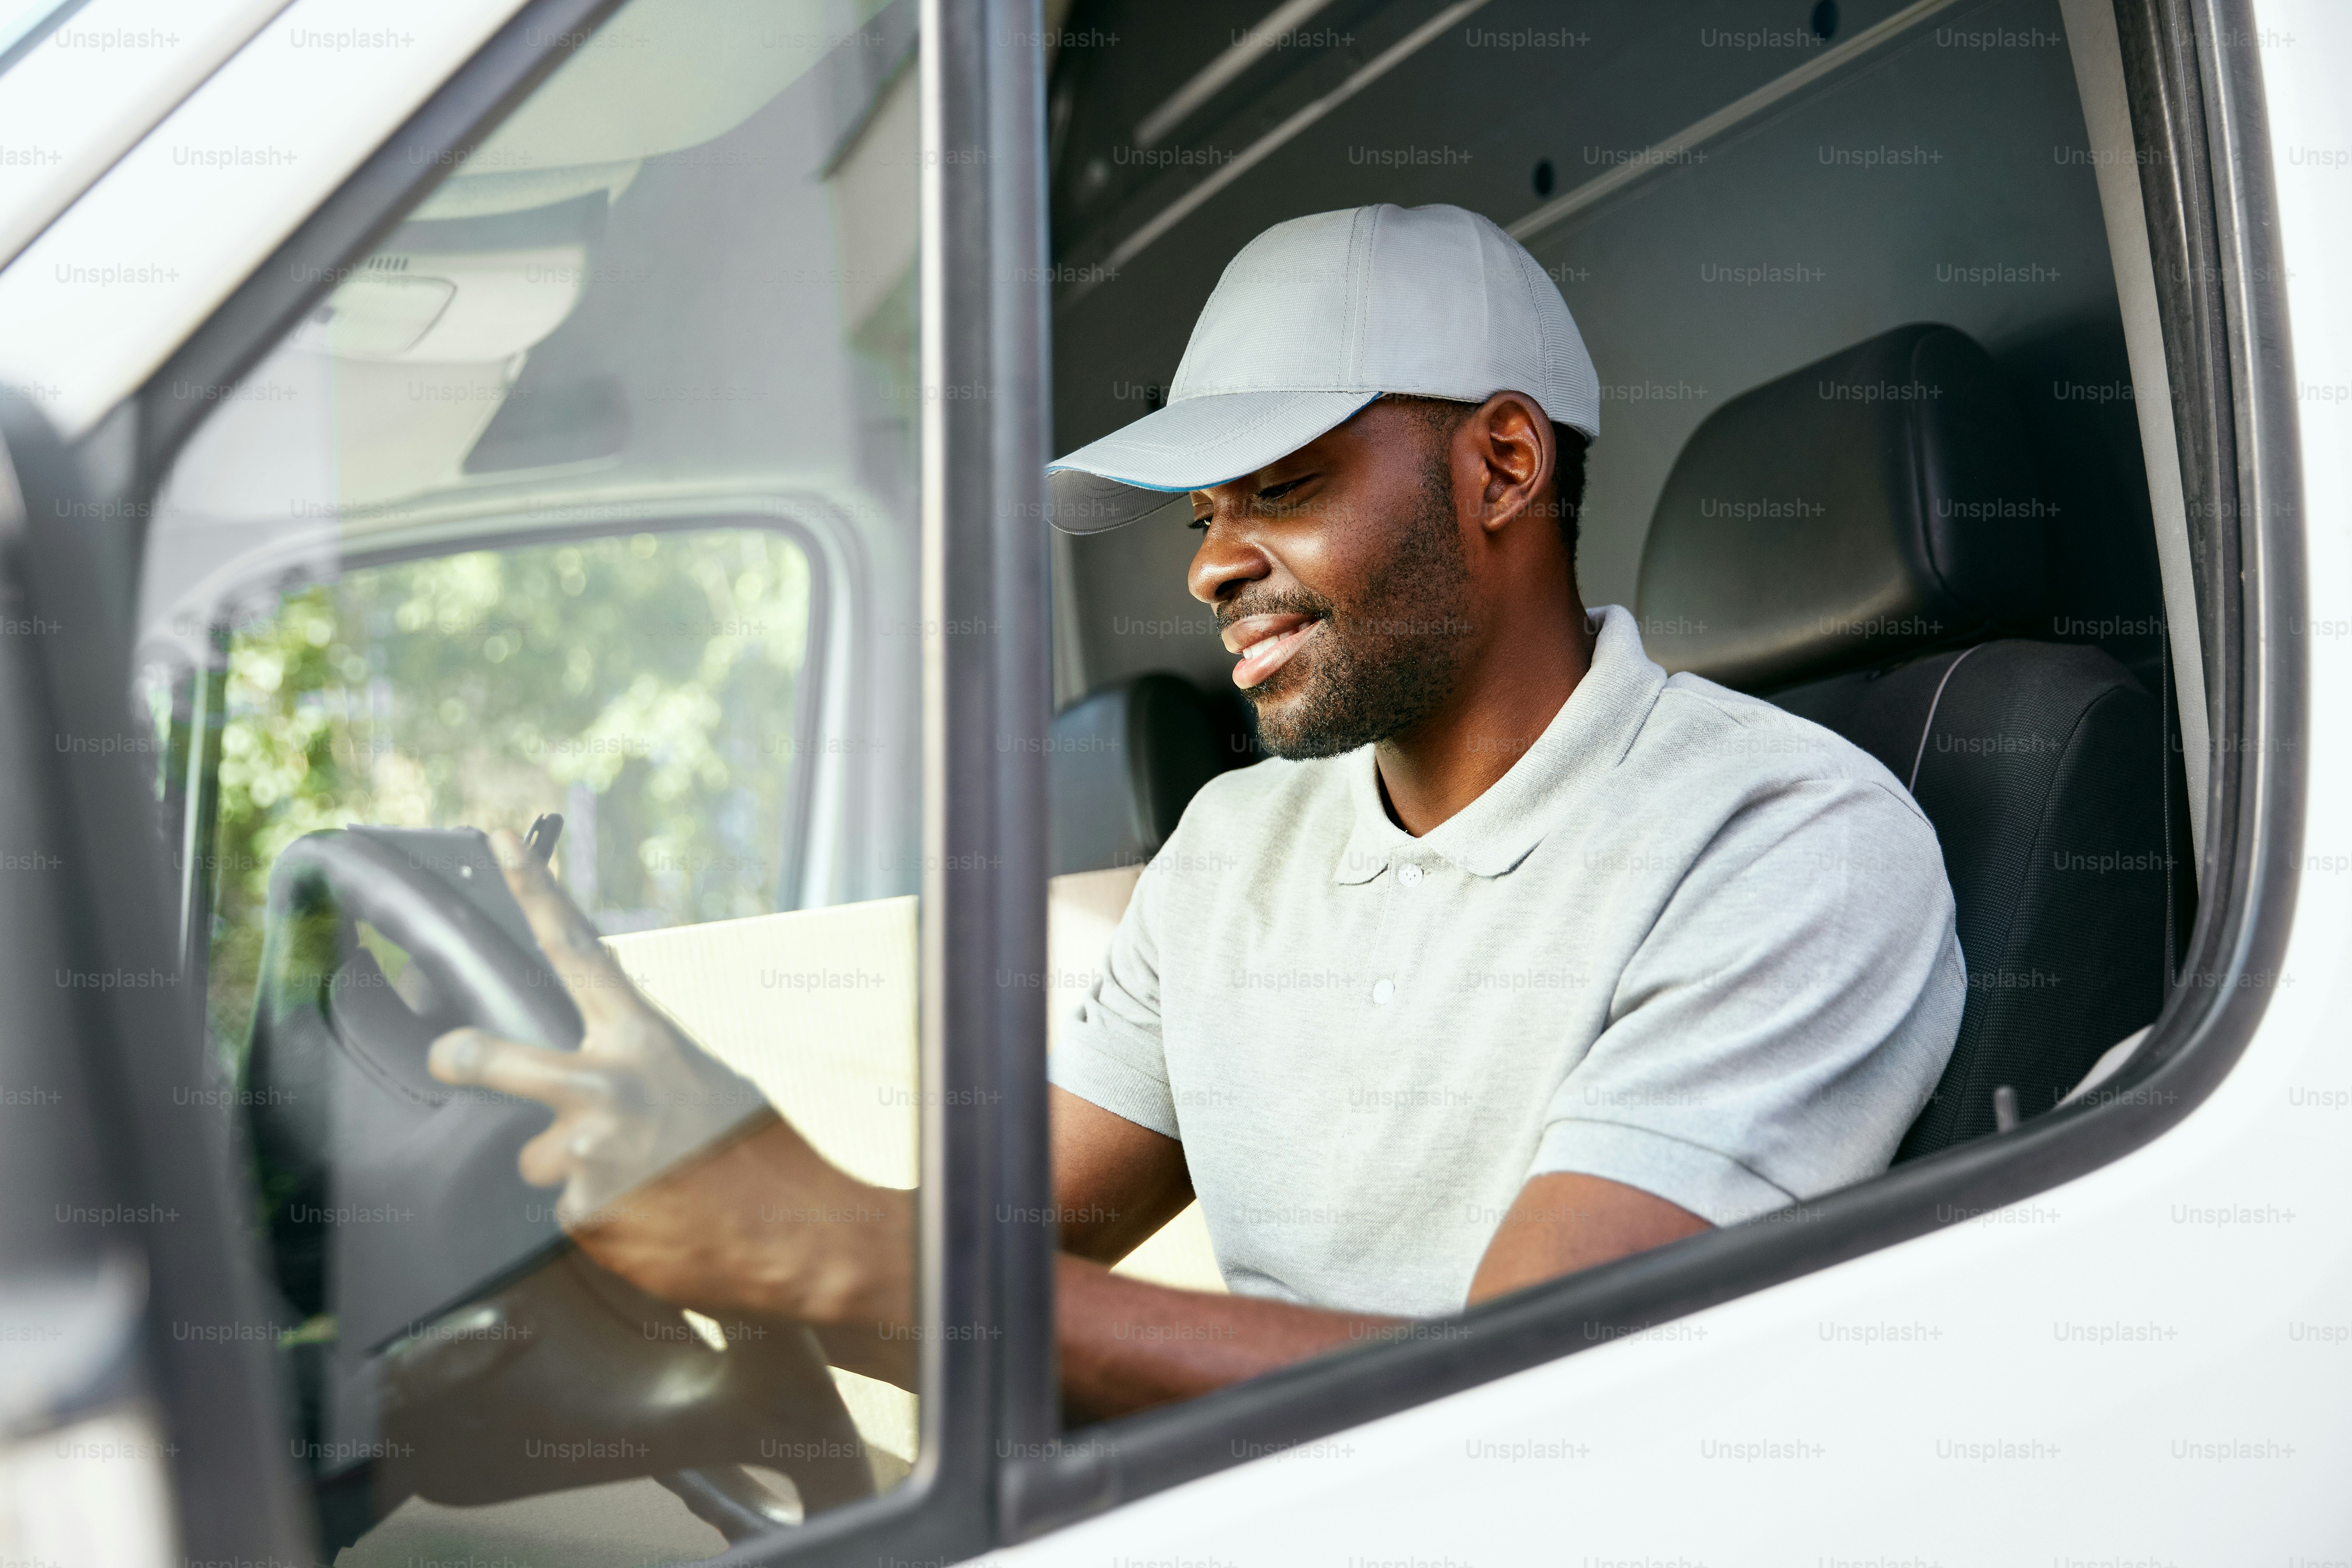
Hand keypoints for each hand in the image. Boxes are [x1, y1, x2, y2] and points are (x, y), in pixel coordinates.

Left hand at [427, 831, 910, 1330]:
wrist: (794, 1228)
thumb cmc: (747, 1148)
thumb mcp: (693, 1076)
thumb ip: (631, 1061)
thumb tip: (575, 1068)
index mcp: (642, 1040)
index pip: (576, 951)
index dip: (533, 892)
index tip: (498, 841)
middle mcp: (608, 1086)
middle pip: (495, 1056)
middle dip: (462, 1055)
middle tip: (446, 1056)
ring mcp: (590, 1149)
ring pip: (534, 1157)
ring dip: (569, 1170)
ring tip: (631, 1178)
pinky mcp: (584, 1210)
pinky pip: (566, 1208)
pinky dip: (598, 1214)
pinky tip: (643, 1215)